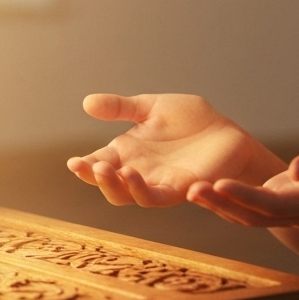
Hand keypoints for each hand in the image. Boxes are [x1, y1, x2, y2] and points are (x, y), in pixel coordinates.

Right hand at [67, 94, 274, 207]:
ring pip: (130, 195)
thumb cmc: (190, 120)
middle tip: (93, 166)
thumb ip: (121, 107)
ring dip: (118, 186)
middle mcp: (139, 170)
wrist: (225, 129)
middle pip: (110, 185)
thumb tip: (86, 103)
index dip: (84, 167)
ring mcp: (158, 182)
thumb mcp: (152, 106)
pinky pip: (158, 196)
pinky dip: (144, 191)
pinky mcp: (180, 188)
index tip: (74, 162)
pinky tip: (135, 176)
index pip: (99, 163)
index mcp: (128, 151)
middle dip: (97, 179)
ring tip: (114, 170)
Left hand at [187, 126, 298, 227]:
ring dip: (221, 206)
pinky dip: (230, 202)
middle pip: (256, 215)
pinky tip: (209, 191)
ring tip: (192, 191)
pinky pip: (253, 209)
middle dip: (223, 204)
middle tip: (192, 189)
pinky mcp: (284, 204)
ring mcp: (292, 212)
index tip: (219, 183)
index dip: (245, 196)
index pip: (274, 204)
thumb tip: (296, 169)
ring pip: (251, 216)